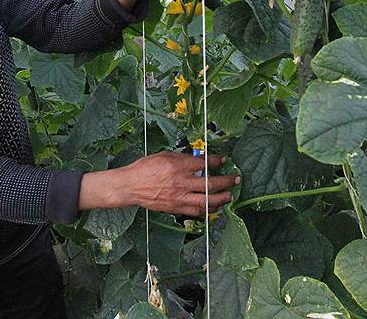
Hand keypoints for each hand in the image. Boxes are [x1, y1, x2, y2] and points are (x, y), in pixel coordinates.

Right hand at [79, 151, 239, 216]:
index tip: (223, 159)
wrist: (130, 186)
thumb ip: (182, 158)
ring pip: (207, 201)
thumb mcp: (164, 156)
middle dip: (227, 181)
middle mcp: (181, 183)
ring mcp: (179, 198)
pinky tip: (213, 207)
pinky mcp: (176, 208)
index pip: (205, 163)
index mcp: (178, 166)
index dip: (217, 161)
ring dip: (221, 199)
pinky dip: (207, 210)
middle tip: (236, 179)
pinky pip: (196, 211)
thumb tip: (197, 159)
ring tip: (229, 196)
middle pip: (211, 184)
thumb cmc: (144, 169)